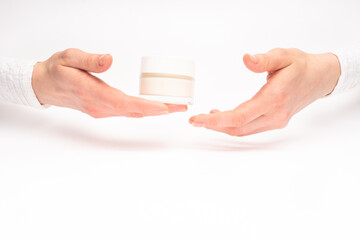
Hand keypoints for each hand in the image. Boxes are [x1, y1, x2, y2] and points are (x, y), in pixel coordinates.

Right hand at [31, 48, 186, 117]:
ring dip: (153, 111)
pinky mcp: (103, 110)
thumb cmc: (57, 70)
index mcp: (92, 93)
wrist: (45, 86)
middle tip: (181, 106)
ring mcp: (101, 110)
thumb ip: (89, 60)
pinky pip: (127, 112)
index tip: (164, 107)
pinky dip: (143, 110)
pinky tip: (154, 107)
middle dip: (159, 110)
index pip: (123, 103)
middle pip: (133, 111)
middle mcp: (99, 106)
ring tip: (174, 106)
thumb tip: (109, 59)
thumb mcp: (69, 58)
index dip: (145, 106)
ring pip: (132, 113)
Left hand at [189, 48, 340, 135]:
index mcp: (274, 99)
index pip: (239, 117)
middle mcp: (275, 115)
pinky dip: (234, 126)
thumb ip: (264, 60)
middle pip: (238, 128)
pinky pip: (250, 129)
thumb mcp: (284, 56)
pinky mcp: (276, 122)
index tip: (197, 119)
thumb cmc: (301, 66)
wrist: (320, 78)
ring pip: (243, 131)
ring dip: (223, 127)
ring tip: (206, 118)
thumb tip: (246, 59)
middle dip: (213, 126)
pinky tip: (224, 117)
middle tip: (195, 120)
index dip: (216, 121)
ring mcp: (276, 121)